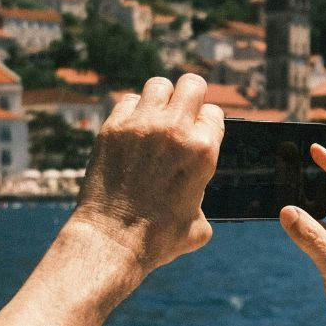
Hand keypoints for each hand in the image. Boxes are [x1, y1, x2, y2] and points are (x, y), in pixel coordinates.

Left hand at [72, 74, 223, 271]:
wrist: (112, 241)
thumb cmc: (158, 239)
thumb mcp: (199, 224)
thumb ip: (203, 195)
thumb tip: (198, 192)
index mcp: (203, 151)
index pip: (213, 113)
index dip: (206, 125)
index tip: (196, 135)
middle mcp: (174, 130)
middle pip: (191, 85)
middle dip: (190, 98)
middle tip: (180, 116)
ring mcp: (141, 125)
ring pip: (158, 85)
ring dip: (160, 99)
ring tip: (155, 119)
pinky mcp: (112, 128)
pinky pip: (127, 101)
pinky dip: (132, 112)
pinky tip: (131, 132)